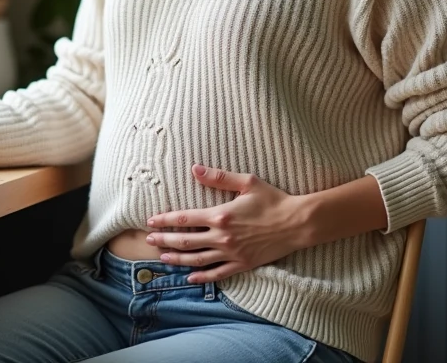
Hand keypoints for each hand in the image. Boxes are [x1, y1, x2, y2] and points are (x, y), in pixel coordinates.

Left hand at [145, 164, 308, 282]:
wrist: (297, 223)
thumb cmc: (273, 199)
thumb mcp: (247, 182)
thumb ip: (219, 178)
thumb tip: (194, 169)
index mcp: (221, 215)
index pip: (185, 219)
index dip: (165, 220)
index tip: (151, 221)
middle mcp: (222, 237)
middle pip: (186, 241)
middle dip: (164, 241)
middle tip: (149, 241)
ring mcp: (232, 253)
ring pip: (197, 259)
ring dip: (177, 259)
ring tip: (162, 258)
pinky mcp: (242, 264)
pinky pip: (217, 274)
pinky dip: (202, 277)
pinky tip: (191, 277)